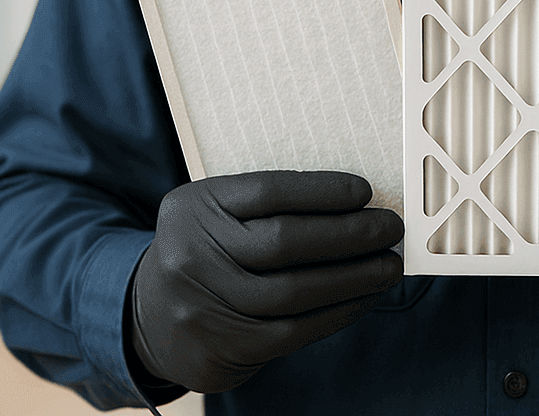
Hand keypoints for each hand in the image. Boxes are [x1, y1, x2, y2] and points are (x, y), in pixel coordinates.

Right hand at [128, 171, 403, 394]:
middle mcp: (193, 254)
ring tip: (388, 266)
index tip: (365, 192)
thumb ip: (270, 205)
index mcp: (196, 207)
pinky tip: (364, 298)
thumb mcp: (217, 212)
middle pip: (286, 241)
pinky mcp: (223, 348)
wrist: (148, 316)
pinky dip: (338, 313)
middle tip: (390, 229)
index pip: (270, 192)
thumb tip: (356, 203)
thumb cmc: (206, 251)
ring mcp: (204, 305)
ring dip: (355, 278)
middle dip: (351, 234)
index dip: (324, 191)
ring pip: (296, 291)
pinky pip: (294, 330)